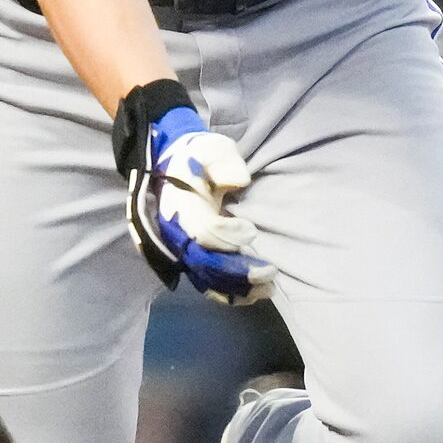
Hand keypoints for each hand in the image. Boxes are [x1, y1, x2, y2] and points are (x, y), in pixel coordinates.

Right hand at [119, 91, 273, 305]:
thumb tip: (238, 180)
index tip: (251, 229)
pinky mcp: (190, 259)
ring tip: (268, 288)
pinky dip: (228, 294)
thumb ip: (223, 161)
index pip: (201, 230)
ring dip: (236, 289)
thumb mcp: (212, 147)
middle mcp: (175, 233)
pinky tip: (253, 295)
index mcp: (178, 205)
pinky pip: (205, 284)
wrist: (173, 164)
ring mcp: (180, 249)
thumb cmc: (197, 155)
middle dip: (237, 271)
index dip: (227, 235)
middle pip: (203, 262)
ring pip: (205, 278)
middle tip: (269, 271)